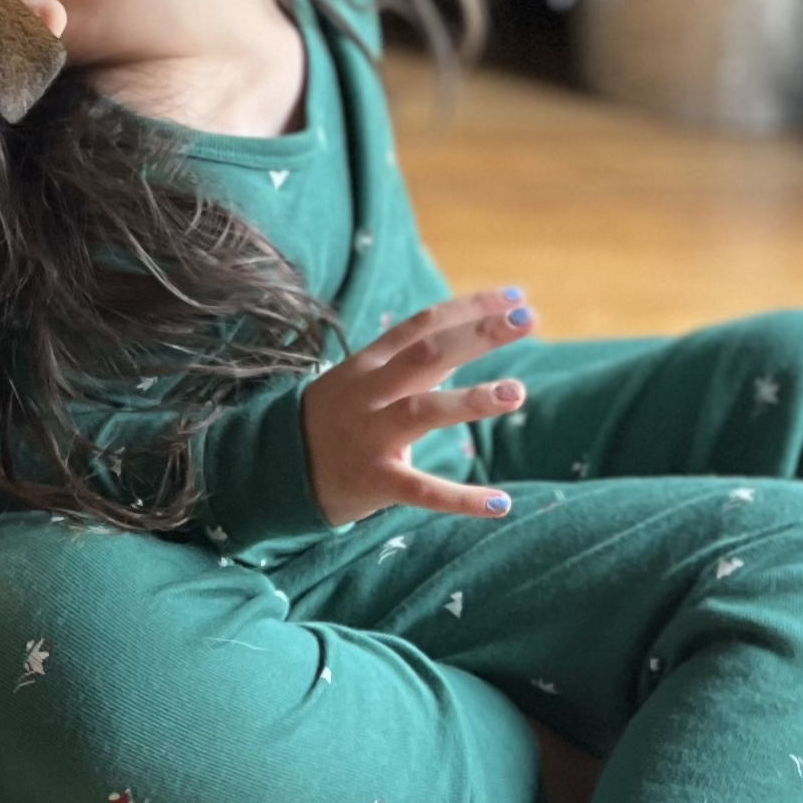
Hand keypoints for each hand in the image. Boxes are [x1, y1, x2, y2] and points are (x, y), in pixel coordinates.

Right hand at [300, 289, 533, 527]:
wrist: (275, 469)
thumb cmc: (333, 419)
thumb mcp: (362, 380)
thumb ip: (412, 362)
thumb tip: (469, 334)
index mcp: (369, 364)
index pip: (424, 324)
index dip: (469, 308)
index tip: (515, 298)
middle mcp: (370, 394)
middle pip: (428, 354)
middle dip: (478, 334)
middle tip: (527, 320)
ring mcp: (371, 436)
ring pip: (424, 412)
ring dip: (472, 400)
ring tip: (517, 392)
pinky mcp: (375, 480)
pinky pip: (423, 490)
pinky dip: (462, 499)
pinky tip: (501, 504)